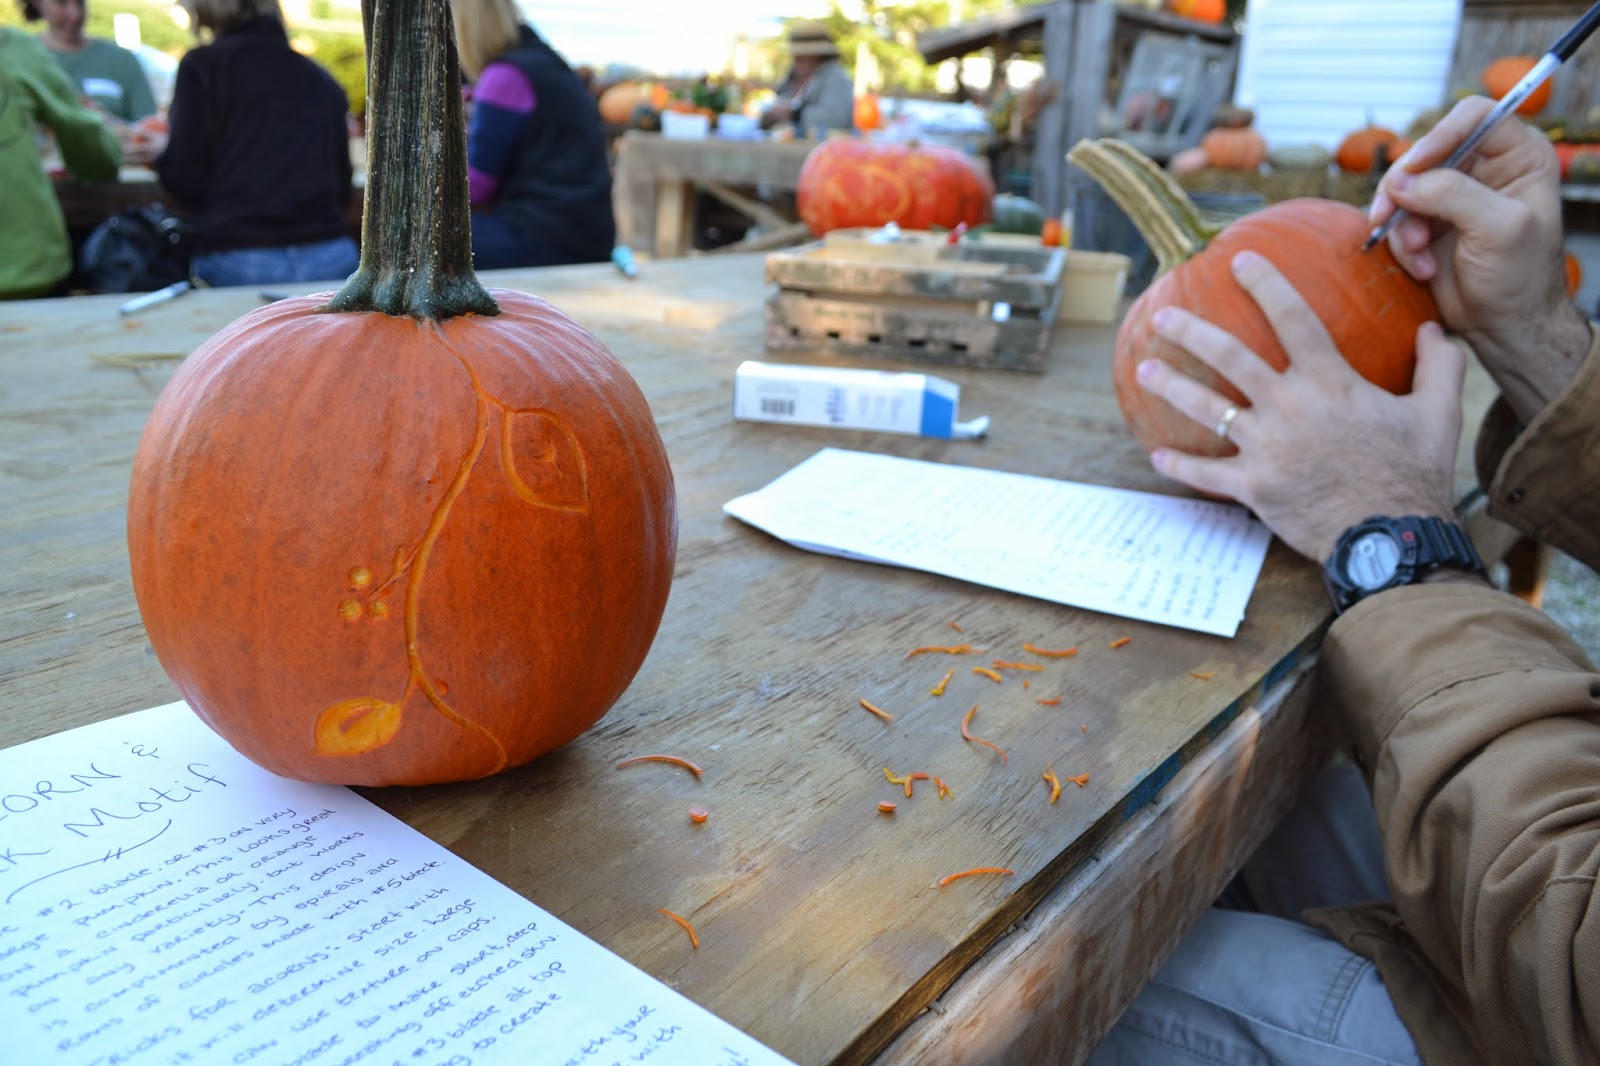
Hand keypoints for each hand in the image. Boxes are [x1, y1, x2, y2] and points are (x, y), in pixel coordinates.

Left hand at [1137, 251, 1465, 563]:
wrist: (1393, 536)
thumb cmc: (1415, 473)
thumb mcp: (1439, 413)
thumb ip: (1438, 365)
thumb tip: (1434, 328)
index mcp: (1330, 382)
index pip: (1293, 318)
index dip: (1265, 284)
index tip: (1238, 260)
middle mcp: (1289, 407)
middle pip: (1230, 357)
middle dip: (1191, 331)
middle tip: (1162, 314)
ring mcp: (1266, 447)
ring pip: (1206, 409)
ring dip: (1171, 386)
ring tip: (1143, 369)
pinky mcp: (1253, 486)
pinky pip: (1207, 473)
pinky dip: (1180, 465)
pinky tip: (1157, 456)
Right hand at [1370, 95, 1589, 421]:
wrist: (1502, 324)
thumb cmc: (1520, 277)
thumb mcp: (1499, 229)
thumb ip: (1454, 195)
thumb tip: (1402, 181)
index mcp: (1519, 156)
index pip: (1474, 117)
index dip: (1440, 135)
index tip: (1414, 168)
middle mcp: (1484, 168)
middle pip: (1428, 151)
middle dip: (1408, 189)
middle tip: (1390, 217)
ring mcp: (1452, 195)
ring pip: (1404, 187)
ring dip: (1402, 224)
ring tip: (1418, 254)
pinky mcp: (1426, 222)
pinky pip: (1395, 219)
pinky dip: (1400, 245)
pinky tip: (1422, 268)